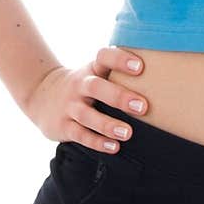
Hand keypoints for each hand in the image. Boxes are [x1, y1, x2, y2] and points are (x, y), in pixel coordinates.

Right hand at [23, 47, 149, 153]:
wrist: (42, 94)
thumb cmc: (84, 83)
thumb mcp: (95, 71)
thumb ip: (119, 71)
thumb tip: (161, 72)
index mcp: (92, 68)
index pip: (104, 57)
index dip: (121, 60)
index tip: (140, 67)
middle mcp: (80, 85)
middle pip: (96, 87)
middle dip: (119, 97)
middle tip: (143, 106)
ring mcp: (70, 106)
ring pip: (87, 115)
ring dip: (108, 124)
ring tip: (128, 133)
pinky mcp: (64, 126)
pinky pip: (80, 135)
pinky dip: (97, 141)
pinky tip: (114, 147)